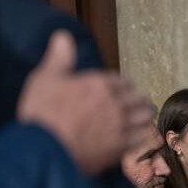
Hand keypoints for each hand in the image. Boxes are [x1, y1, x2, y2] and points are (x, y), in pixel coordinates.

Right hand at [17, 31, 154, 175]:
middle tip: (138, 101)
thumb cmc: (41, 114)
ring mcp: (121, 125)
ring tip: (145, 115)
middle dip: (138, 98)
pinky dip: (142, 134)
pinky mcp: (121, 147)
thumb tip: (63, 35)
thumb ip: (59, 58)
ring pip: (145, 116)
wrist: (44, 152)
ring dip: (145, 114)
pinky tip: (140, 134)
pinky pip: (141, 137)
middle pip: (138, 97)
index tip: (121, 88)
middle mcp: (116, 102)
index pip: (121, 80)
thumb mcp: (45, 79)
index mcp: (99, 84)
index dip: (121, 84)